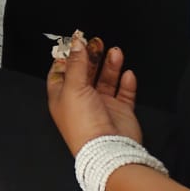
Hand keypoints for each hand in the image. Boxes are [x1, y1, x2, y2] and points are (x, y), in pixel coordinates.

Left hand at [48, 33, 142, 155]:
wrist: (107, 149)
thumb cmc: (82, 124)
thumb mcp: (73, 87)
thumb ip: (77, 63)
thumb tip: (76, 43)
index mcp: (62, 95)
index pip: (62, 71)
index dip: (69, 56)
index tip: (76, 42)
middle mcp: (81, 100)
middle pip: (86, 72)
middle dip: (91, 56)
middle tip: (97, 42)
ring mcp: (101, 105)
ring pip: (106, 80)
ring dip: (110, 65)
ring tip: (116, 52)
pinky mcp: (119, 112)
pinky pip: (124, 93)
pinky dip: (126, 83)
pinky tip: (127, 74)